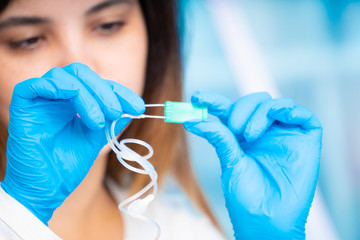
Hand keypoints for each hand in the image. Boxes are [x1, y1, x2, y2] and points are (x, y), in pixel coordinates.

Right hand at [1, 63, 144, 224]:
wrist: (46, 189)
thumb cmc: (67, 166)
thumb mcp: (96, 138)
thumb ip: (111, 120)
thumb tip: (134, 107)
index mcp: (73, 102)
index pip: (97, 84)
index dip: (119, 91)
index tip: (138, 107)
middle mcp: (57, 97)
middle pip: (80, 73)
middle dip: (104, 91)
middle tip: (116, 112)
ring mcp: (40, 101)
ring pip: (62, 76)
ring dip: (85, 94)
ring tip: (97, 121)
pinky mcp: (22, 107)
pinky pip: (32, 86)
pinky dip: (53, 87)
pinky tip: (71, 99)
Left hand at [184, 91, 321, 238]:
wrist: (267, 221)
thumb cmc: (246, 197)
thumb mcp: (229, 161)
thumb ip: (218, 136)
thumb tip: (193, 119)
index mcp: (242, 137)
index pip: (229, 111)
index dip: (214, 101)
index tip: (197, 97)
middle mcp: (264, 133)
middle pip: (255, 102)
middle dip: (241, 108)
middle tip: (233, 128)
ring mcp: (285, 136)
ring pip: (276, 104)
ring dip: (260, 111)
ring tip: (249, 134)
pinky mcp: (306, 142)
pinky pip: (305, 117)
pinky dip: (290, 110)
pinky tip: (277, 115)